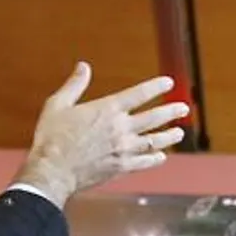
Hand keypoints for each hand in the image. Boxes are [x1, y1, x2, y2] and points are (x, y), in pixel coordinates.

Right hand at [13, 65, 187, 207]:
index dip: (156, 87)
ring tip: (179, 132)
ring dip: (169, 135)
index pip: (138, 94)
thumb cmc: (51, 137)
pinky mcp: (123, 166)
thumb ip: (74, 85)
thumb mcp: (58, 104)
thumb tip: (83, 67)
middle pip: (154, 117)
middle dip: (172, 111)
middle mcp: (121, 128)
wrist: (52, 169)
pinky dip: (156, 158)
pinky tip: (162, 156)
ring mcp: (125, 148)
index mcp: (107, 109)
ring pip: (155, 140)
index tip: (169, 82)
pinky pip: (146, 161)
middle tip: (184, 108)